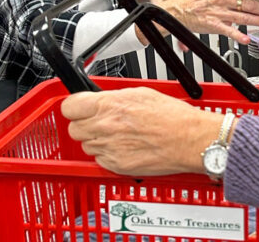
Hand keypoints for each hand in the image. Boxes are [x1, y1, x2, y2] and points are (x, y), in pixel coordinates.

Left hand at [62, 87, 223, 175]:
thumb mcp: (139, 93)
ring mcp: (109, 148)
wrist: (190, 140)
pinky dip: (108, 155)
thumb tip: (100, 100)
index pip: (69, 107)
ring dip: (97, 141)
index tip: (79, 108)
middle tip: (100, 122)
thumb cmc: (172, 116)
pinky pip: (100, 160)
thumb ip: (113, 98)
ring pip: (86, 146)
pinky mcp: (116, 166)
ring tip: (118, 136)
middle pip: (74, 129)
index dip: (74, 107)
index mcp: (109, 105)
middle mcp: (105, 127)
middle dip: (84, 125)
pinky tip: (125, 147)